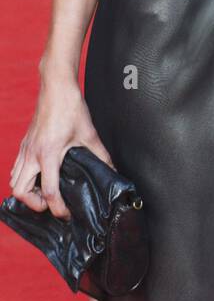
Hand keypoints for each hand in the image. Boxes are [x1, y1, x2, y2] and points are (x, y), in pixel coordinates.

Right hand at [9, 67, 115, 219]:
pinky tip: (38, 176)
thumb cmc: (71, 108)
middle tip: (51, 203)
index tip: (66, 213)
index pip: (49, 191)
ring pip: (14, 181)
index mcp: (49, 154)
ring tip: (44, 192)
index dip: (58, 208)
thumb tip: (112, 170)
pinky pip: (16, 168)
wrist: (56, 87)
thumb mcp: (89, 133)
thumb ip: (101, 155)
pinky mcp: (24, 144)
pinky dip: (22, 179)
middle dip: (34, 204)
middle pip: (21, 192)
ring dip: (27, 192)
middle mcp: (32, 154)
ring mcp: (26, 149)